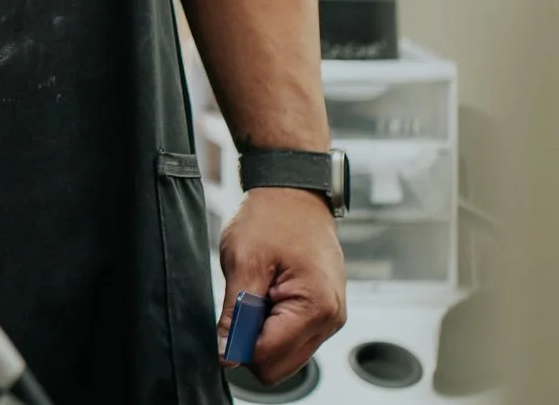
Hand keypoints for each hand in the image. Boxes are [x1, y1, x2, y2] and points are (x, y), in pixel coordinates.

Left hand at [215, 186, 346, 383]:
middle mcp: (331, 318)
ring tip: (262, 292)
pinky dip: (275, 324)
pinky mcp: (325, 313)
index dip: (239, 343)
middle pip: (280, 367)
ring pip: (286, 356)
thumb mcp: (244, 260)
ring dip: (265, 332)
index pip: (269, 357)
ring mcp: (331, 317)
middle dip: (254, 341)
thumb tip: (227, 352)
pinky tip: (271, 293)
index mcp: (315, 306)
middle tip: (247, 300)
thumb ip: (235, 313)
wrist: (294, 191)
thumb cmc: (274, 216)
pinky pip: (294, 339)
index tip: (230, 317)